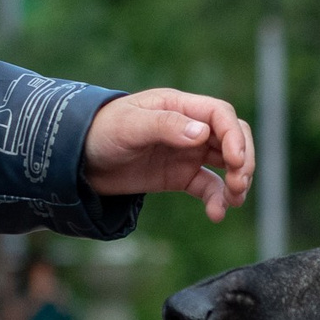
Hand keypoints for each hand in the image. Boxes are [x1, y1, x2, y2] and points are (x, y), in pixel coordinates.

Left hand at [84, 89, 256, 221]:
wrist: (76, 160)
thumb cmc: (100, 132)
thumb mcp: (130, 126)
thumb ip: (165, 126)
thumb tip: (202, 134)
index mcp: (179, 106)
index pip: (221, 116)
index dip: (235, 137)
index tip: (236, 162)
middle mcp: (188, 127)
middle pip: (233, 138)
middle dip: (243, 161)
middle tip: (239, 185)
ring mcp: (187, 152)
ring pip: (227, 164)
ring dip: (237, 182)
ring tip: (232, 200)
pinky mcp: (181, 176)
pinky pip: (209, 187)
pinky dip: (218, 200)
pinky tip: (216, 214)